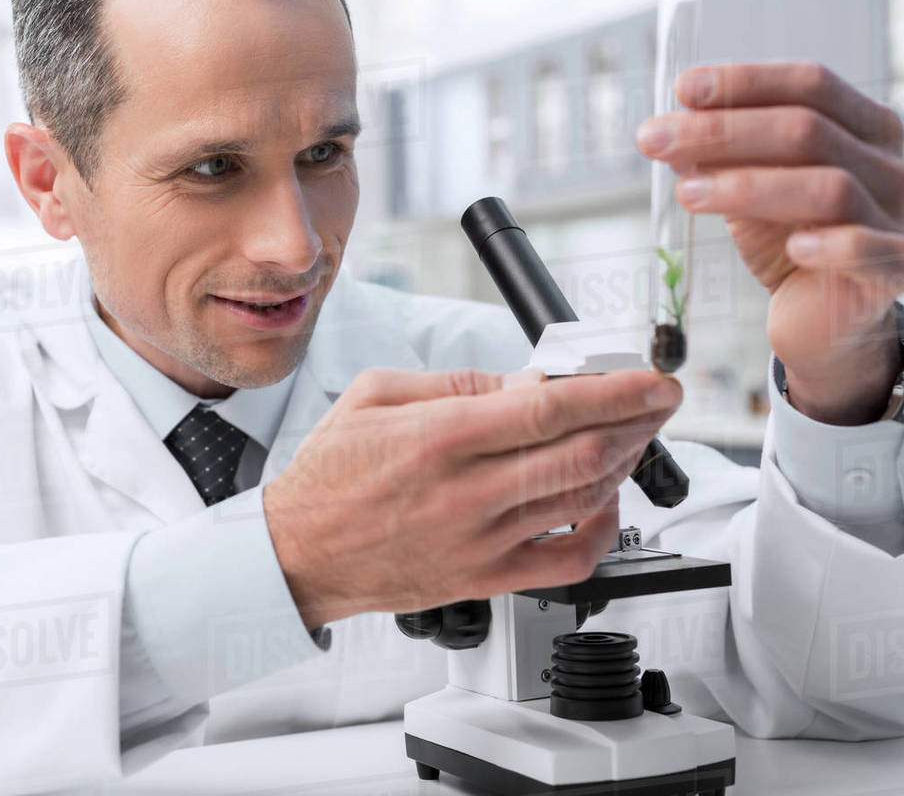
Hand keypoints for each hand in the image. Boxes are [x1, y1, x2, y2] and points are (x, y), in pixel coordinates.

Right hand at [263, 367, 681, 628]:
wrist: (298, 553)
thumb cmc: (329, 476)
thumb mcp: (374, 395)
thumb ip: (454, 383)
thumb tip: (525, 381)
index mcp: (439, 436)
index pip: (550, 407)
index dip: (616, 390)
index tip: (652, 378)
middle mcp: (466, 490)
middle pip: (583, 450)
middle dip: (638, 419)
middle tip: (658, 400)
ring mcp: (480, 540)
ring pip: (583, 497)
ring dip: (625, 461)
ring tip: (633, 435)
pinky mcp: (485, 578)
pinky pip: (568, 562)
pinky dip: (602, 529)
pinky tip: (604, 500)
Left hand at [637, 62, 903, 423]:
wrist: (826, 319)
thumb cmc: (794, 244)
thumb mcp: (753, 193)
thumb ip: (723, 161)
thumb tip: (670, 130)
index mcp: (864, 129)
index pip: (810, 85)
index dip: (747, 82)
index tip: (684, 89)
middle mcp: (888, 164)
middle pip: (807, 130)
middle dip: (721, 131)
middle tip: (655, 139)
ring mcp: (896, 216)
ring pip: (829, 187)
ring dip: (749, 186)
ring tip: (686, 193)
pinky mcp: (891, 272)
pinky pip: (867, 250)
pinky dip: (832, 245)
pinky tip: (793, 249)